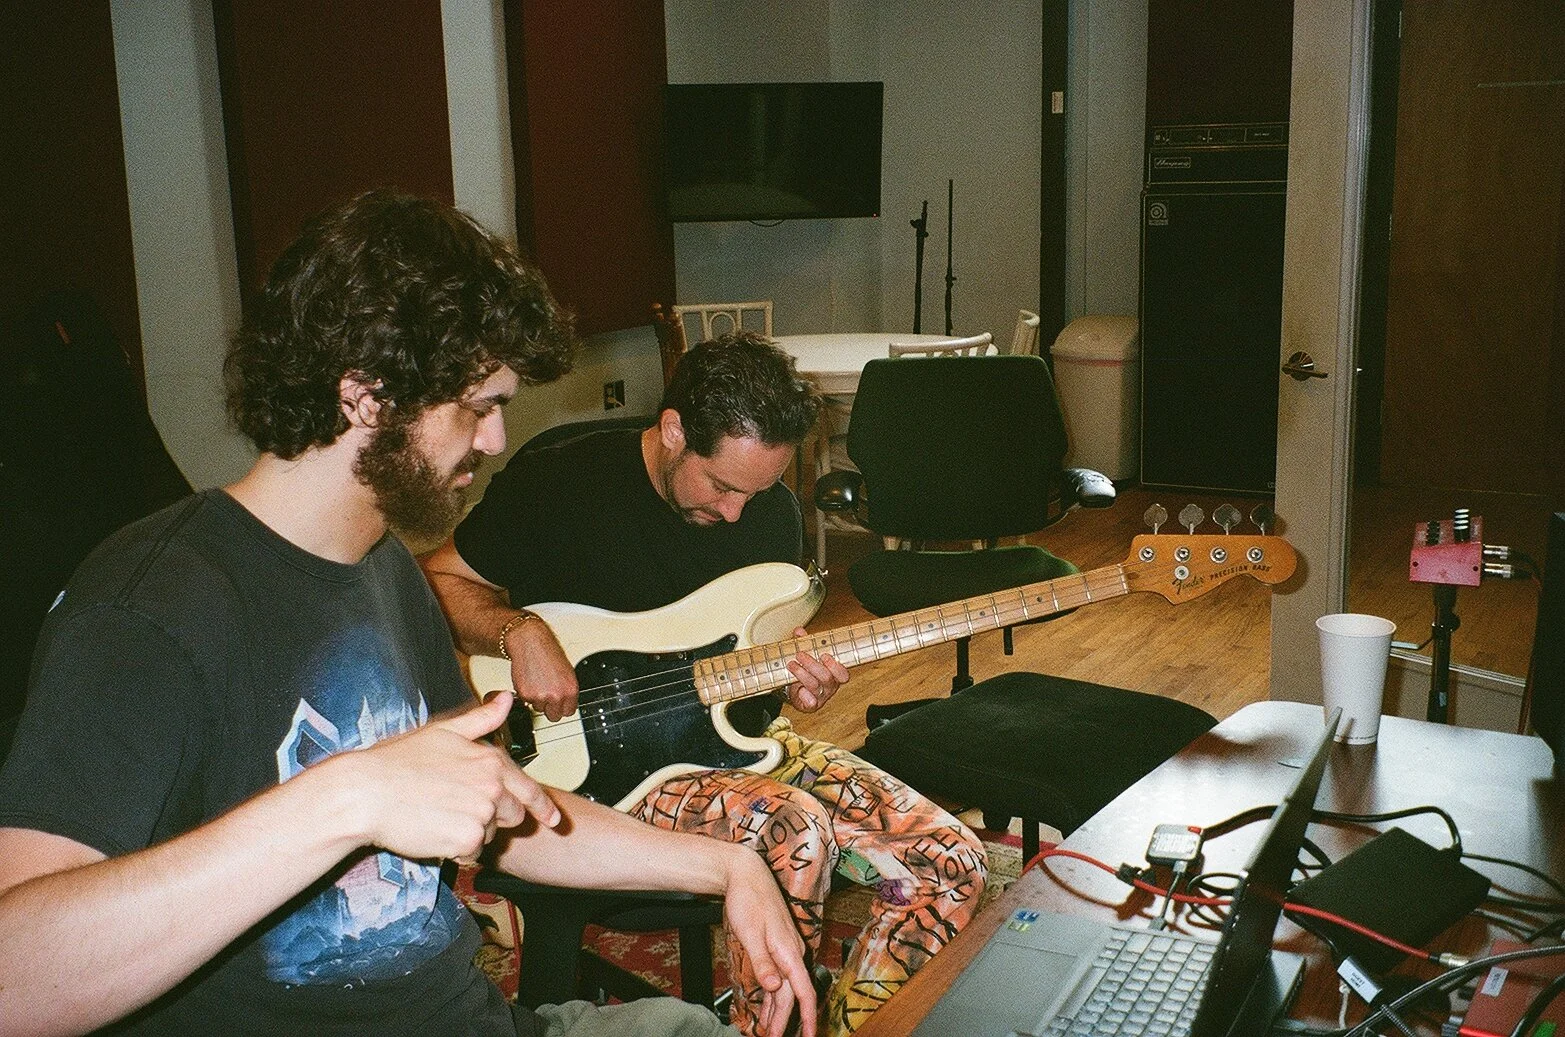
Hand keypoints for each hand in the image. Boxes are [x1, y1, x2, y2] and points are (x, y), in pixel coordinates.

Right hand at [344, 691, 560, 862]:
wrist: (365, 793)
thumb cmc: (398, 762)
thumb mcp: (443, 732)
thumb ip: (481, 720)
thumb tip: (507, 699)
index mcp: (491, 761)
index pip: (528, 789)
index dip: (542, 806)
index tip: (554, 820)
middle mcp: (493, 787)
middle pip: (512, 816)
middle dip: (492, 817)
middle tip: (455, 810)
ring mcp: (482, 815)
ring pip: (490, 835)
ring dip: (471, 833)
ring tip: (438, 817)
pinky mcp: (467, 841)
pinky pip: (471, 853)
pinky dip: (456, 850)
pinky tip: (434, 833)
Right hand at [507, 620, 578, 721]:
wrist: (530, 643)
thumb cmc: (548, 653)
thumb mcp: (567, 672)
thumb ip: (567, 691)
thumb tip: (566, 703)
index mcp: (571, 690)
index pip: (569, 712)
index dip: (562, 707)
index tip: (559, 703)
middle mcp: (557, 695)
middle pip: (554, 716)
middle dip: (550, 708)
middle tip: (546, 694)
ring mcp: (541, 696)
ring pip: (539, 709)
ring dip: (537, 700)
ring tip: (538, 682)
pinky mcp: (525, 695)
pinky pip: (527, 702)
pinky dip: (527, 694)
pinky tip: (530, 681)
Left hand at [721, 850, 816, 1036]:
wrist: (746, 873)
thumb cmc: (748, 899)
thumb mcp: (750, 933)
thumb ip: (762, 962)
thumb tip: (775, 987)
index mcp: (789, 950)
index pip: (803, 991)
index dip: (807, 1016)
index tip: (811, 1036)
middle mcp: (792, 952)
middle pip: (792, 994)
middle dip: (784, 1021)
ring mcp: (785, 948)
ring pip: (785, 987)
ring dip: (778, 1010)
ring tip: (768, 1031)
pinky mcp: (777, 945)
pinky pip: (779, 976)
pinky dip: (773, 995)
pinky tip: (767, 1006)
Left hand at [781, 627, 848, 712]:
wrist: (798, 690)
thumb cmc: (807, 671)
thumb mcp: (807, 655)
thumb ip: (805, 643)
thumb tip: (799, 632)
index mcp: (834, 674)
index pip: (843, 673)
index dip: (835, 666)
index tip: (824, 656)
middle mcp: (830, 686)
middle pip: (826, 677)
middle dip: (812, 665)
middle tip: (800, 655)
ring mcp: (821, 696)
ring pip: (814, 686)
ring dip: (802, 674)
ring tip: (791, 665)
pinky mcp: (811, 705)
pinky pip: (810, 703)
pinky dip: (805, 696)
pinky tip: (799, 691)